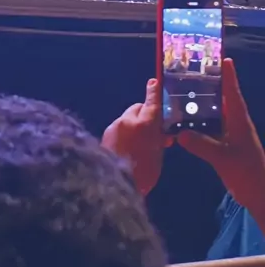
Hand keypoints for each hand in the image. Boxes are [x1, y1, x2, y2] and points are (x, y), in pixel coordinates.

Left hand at [101, 79, 168, 195]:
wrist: (111, 185)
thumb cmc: (142, 175)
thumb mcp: (157, 158)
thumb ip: (159, 141)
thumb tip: (161, 135)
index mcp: (145, 125)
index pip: (152, 102)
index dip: (154, 92)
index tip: (154, 82)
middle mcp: (128, 120)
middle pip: (139, 108)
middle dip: (145, 114)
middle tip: (151, 129)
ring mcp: (115, 126)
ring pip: (128, 118)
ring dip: (133, 125)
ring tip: (137, 143)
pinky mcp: (105, 133)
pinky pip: (118, 128)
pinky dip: (124, 133)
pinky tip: (125, 148)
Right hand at [178, 59, 264, 221]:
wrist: (260, 194)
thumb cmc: (248, 172)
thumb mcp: (224, 159)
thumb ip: (203, 146)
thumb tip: (180, 134)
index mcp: (239, 121)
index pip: (233, 93)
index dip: (228, 76)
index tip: (223, 58)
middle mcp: (235, 124)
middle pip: (222, 99)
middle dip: (211, 85)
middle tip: (193, 72)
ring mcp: (231, 135)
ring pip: (215, 114)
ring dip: (202, 104)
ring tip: (183, 93)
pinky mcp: (225, 146)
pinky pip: (210, 129)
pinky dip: (199, 123)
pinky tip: (185, 123)